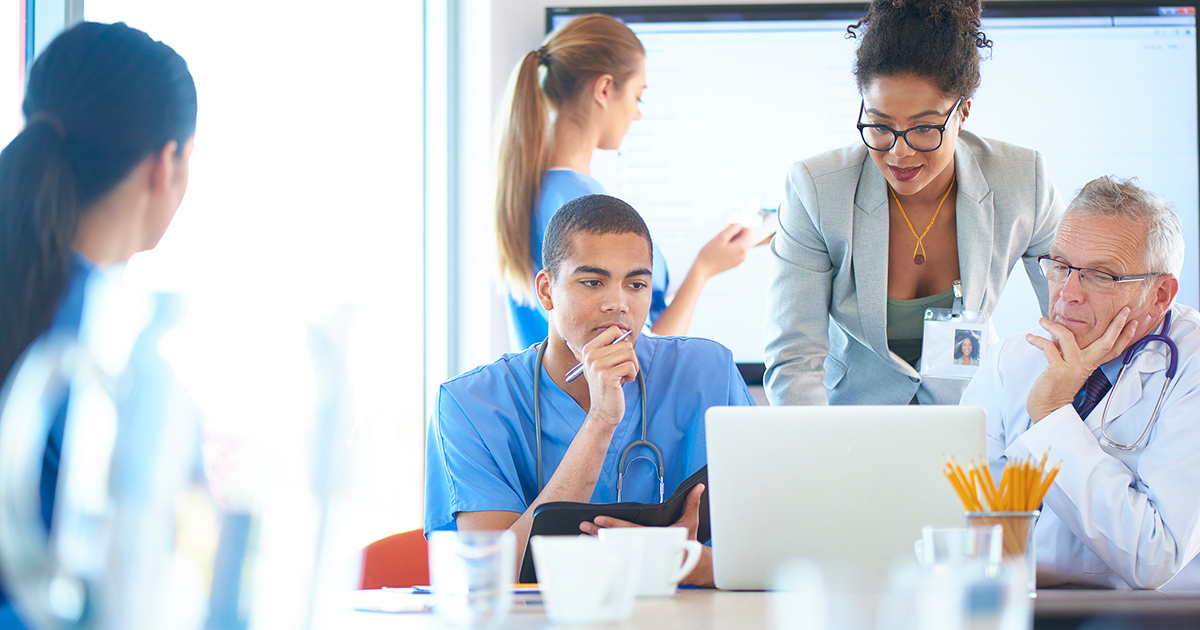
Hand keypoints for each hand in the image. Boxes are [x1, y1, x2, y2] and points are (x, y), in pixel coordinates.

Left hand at [579, 484, 712, 586]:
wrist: (690, 565)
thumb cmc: (688, 543)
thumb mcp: (690, 521)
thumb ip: (691, 503)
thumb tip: (698, 488)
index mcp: (654, 536)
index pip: (629, 528)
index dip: (614, 523)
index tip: (599, 519)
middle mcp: (643, 545)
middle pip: (617, 538)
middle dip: (599, 532)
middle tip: (583, 526)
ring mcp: (639, 553)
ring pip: (614, 547)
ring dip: (597, 541)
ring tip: (582, 536)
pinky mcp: (636, 557)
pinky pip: (617, 553)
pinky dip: (604, 549)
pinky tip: (592, 544)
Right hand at [581, 326, 638, 428]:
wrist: (603, 411)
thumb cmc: (605, 387)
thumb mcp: (597, 366)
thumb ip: (599, 349)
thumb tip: (593, 335)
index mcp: (588, 349)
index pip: (613, 330)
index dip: (623, 343)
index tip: (619, 357)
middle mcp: (590, 355)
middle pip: (625, 343)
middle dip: (630, 358)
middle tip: (623, 371)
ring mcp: (597, 365)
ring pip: (630, 353)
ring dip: (633, 366)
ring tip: (624, 376)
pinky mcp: (606, 376)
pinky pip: (631, 365)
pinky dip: (632, 374)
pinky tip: (625, 382)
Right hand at [694, 224, 752, 278]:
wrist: (703, 270)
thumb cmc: (710, 253)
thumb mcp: (721, 237)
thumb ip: (732, 228)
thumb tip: (739, 225)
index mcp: (742, 248)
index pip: (749, 232)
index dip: (739, 228)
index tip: (728, 231)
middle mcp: (744, 255)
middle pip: (747, 239)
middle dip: (737, 235)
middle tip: (724, 238)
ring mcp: (740, 260)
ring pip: (742, 245)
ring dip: (734, 241)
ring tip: (722, 244)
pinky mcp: (735, 263)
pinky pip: (738, 252)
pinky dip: (732, 248)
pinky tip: (722, 250)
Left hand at [1025, 308, 1142, 421]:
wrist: (1048, 410)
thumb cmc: (1055, 389)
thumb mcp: (1068, 369)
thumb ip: (1071, 354)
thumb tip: (1062, 333)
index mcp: (1090, 365)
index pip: (1113, 349)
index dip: (1125, 336)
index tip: (1133, 321)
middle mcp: (1084, 366)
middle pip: (1107, 343)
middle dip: (1116, 325)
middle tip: (1124, 310)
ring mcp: (1072, 368)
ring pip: (1069, 337)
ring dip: (1054, 325)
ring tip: (1042, 320)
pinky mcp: (1058, 370)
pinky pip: (1048, 347)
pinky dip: (1038, 340)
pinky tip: (1030, 337)